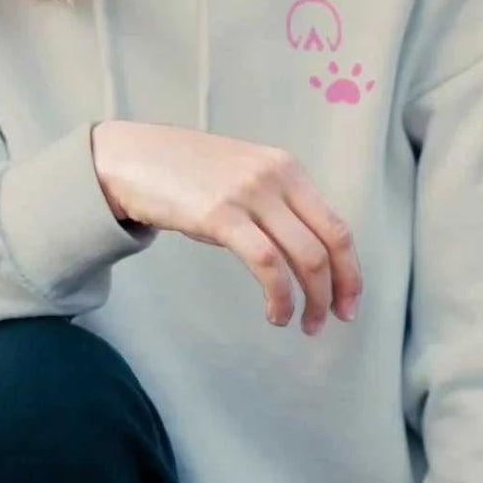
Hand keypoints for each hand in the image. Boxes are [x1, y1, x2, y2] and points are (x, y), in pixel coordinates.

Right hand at [90, 119, 361, 334]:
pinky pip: (267, 264)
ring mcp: (249, 195)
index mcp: (288, 168)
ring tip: (303, 324)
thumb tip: (304, 252)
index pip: (337, 225)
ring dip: (311, 300)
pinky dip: (279, 296)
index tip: (349, 301)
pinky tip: (274, 313)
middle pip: (329, 243)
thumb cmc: (185, 174)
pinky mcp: (220, 215)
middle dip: (339, 289)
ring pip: (305, 257)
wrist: (131, 158)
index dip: (351, 270)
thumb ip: (275, 203)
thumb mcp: (244, 175)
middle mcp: (277, 177)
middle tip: (333, 320)